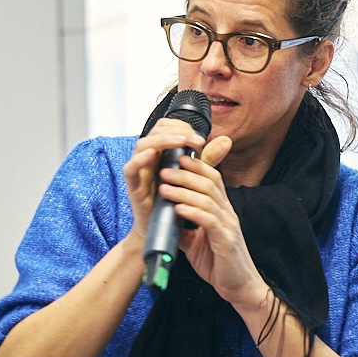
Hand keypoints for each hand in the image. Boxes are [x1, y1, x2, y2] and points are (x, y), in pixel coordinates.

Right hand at [121, 118, 208, 244]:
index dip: (181, 126)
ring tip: (180, 141)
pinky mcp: (133, 186)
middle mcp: (148, 158)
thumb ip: (207, 159)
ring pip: (142, 144)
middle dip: (175, 130)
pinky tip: (152, 154)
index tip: (199, 137)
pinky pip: (131, 168)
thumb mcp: (194, 176)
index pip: (166, 127)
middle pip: (154, 131)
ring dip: (162, 140)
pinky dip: (140, 159)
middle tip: (193, 138)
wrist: (163, 230)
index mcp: (161, 153)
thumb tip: (226, 140)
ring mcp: (139, 171)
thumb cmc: (174, 202)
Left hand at [155, 136, 268, 309]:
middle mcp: (228, 214)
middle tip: (165, 169)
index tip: (177, 158)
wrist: (239, 288)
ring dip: (184, 190)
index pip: (213, 180)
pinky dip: (192, 211)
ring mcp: (229, 226)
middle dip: (186, 174)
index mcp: (223, 211)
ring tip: (164, 186)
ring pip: (207, 199)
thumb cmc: (220, 264)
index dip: (197, 166)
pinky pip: (209, 220)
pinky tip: (178, 207)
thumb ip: (185, 228)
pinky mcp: (226, 241)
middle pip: (209, 184)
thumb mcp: (197, 243)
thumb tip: (166, 219)